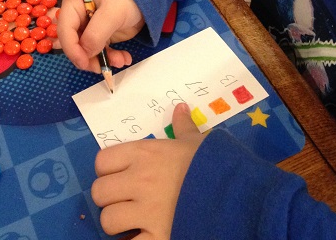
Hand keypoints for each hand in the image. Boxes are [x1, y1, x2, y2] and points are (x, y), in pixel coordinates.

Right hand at [57, 0, 143, 72]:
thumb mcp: (112, 13)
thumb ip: (96, 33)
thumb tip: (85, 54)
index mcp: (73, 2)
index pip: (65, 29)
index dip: (72, 48)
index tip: (84, 63)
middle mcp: (76, 15)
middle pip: (73, 43)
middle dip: (89, 57)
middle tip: (103, 67)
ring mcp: (86, 26)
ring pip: (86, 51)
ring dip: (102, 60)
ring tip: (121, 60)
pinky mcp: (97, 35)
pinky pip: (98, 52)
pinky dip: (110, 58)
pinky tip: (124, 58)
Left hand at [92, 103, 203, 238]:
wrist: (236, 194)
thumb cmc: (213, 163)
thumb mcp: (196, 141)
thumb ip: (182, 126)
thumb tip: (180, 107)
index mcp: (145, 154)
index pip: (102, 161)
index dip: (108, 169)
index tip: (120, 174)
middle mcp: (139, 180)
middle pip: (99, 192)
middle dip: (109, 197)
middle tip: (125, 199)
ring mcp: (146, 212)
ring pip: (108, 221)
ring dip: (118, 222)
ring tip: (133, 220)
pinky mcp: (156, 238)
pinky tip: (144, 235)